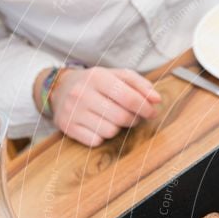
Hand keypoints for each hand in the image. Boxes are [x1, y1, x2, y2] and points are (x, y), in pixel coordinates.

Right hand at [47, 67, 161, 146]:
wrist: (61, 88)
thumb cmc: (98, 84)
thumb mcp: (117, 76)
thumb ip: (140, 85)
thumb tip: (157, 100)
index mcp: (97, 76)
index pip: (129, 97)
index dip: (146, 108)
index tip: (152, 112)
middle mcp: (81, 93)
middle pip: (122, 117)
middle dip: (134, 119)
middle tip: (134, 116)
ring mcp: (72, 111)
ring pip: (110, 131)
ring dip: (118, 128)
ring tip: (113, 119)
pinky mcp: (67, 127)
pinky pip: (96, 140)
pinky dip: (102, 136)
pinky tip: (98, 125)